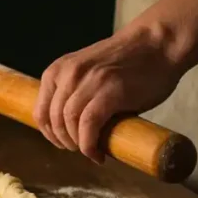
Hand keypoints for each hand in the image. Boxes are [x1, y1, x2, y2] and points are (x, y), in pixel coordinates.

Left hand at [33, 25, 184, 162]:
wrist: (157, 43)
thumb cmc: (126, 62)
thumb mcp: (87, 73)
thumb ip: (75, 92)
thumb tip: (68, 128)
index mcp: (58, 69)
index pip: (40, 110)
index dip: (49, 133)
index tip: (62, 143)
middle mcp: (69, 74)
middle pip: (53, 119)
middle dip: (63, 141)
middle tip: (79, 149)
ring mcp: (89, 81)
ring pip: (68, 123)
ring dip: (76, 144)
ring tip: (90, 151)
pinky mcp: (110, 92)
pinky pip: (88, 125)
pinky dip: (89, 144)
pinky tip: (98, 154)